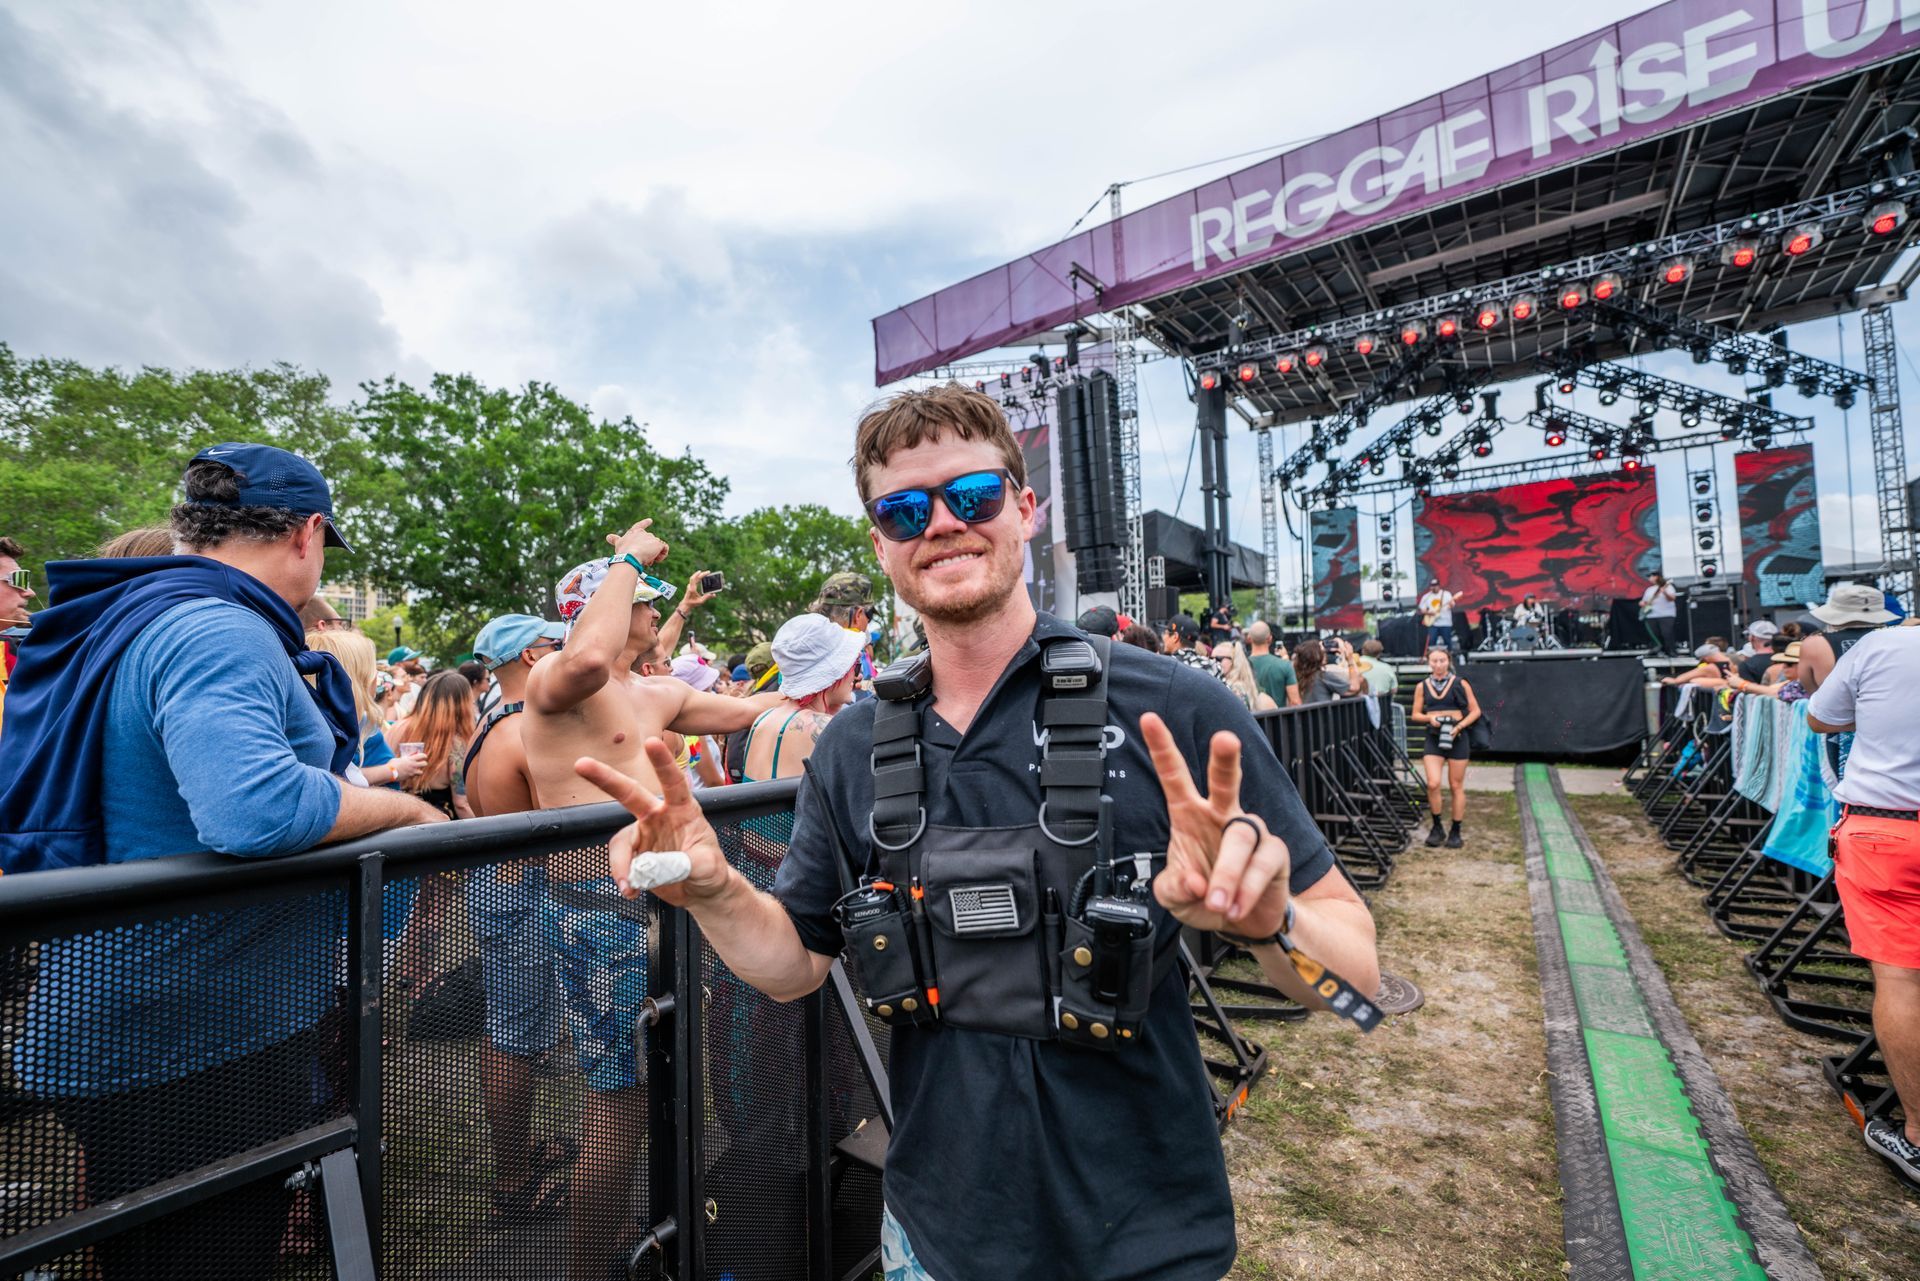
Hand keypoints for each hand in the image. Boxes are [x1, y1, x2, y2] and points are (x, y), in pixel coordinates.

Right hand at [389, 751, 426, 782]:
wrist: (389, 772)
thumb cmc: (392, 764)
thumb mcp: (400, 758)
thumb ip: (406, 757)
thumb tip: (410, 756)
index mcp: (410, 759)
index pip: (422, 756)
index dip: (424, 756)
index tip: (424, 756)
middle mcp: (413, 765)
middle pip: (425, 764)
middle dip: (424, 763)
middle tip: (421, 763)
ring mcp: (412, 772)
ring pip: (421, 772)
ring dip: (419, 770)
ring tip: (415, 769)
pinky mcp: (409, 777)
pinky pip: (414, 776)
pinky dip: (413, 775)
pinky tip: (409, 773)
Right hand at [577, 739, 731, 905]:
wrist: (701, 891)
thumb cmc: (711, 871)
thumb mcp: (708, 868)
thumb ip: (684, 864)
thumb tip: (653, 867)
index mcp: (683, 810)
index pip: (673, 782)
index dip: (663, 763)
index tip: (651, 741)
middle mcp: (659, 816)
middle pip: (629, 793)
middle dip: (605, 778)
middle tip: (581, 764)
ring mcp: (644, 833)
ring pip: (620, 841)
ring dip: (620, 863)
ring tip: (629, 885)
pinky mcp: (634, 853)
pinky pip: (620, 862)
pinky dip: (623, 877)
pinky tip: (631, 890)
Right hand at [605, 518, 667, 566]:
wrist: (630, 556)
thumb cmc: (623, 551)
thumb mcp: (618, 544)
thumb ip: (614, 539)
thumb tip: (608, 537)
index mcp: (634, 532)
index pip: (640, 526)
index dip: (645, 523)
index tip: (650, 520)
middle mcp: (644, 533)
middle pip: (649, 543)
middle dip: (647, 552)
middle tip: (642, 559)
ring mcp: (652, 538)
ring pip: (656, 548)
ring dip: (653, 555)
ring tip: (647, 561)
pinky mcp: (658, 543)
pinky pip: (664, 549)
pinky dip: (662, 555)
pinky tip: (656, 560)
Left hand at [681, 569, 719, 609]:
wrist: (685, 604)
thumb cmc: (692, 603)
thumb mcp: (700, 601)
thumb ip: (707, 597)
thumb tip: (713, 594)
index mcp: (692, 589)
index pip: (694, 579)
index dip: (698, 574)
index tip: (703, 572)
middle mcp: (690, 586)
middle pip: (695, 577)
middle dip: (702, 574)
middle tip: (708, 572)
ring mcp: (690, 586)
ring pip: (694, 578)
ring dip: (699, 575)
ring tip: (706, 574)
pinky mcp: (690, 586)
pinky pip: (694, 580)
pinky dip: (698, 577)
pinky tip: (701, 577)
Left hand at [1140, 712, 1290, 936]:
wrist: (1243, 922)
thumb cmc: (1204, 898)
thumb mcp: (1174, 898)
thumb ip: (1173, 889)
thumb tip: (1194, 882)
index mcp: (1189, 815)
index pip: (1174, 776)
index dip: (1162, 748)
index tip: (1148, 720)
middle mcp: (1221, 815)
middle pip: (1224, 780)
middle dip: (1225, 758)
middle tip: (1225, 739)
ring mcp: (1249, 831)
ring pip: (1240, 837)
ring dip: (1226, 874)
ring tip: (1217, 902)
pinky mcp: (1274, 853)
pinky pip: (1261, 866)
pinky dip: (1245, 890)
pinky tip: (1235, 906)